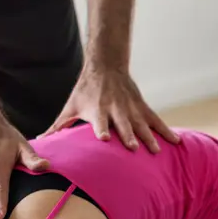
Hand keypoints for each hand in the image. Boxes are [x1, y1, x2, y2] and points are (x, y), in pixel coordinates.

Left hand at [48, 63, 179, 151]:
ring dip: (149, 137)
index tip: (104, 139)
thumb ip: (58, 125)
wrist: (106, 67)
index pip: (100, 121)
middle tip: (133, 148)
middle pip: (123, 124)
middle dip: (128, 135)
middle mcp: (116, 110)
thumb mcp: (71, 106)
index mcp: (98, 110)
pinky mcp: (142, 108)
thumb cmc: (85, 91)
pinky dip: (166, 132)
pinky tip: (176, 143)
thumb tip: (41, 141)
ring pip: (141, 124)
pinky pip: (156, 121)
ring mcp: (131, 109)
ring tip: (155, 151)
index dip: (102, 129)